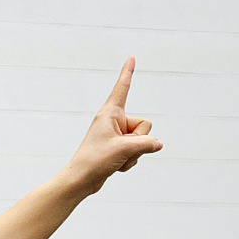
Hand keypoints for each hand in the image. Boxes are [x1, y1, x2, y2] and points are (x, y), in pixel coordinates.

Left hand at [64, 57, 161, 190]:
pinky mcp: (118, 147)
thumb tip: (158, 144)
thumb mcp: (125, 149)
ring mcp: (116, 135)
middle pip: (145, 125)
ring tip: (114, 159)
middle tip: (118, 150)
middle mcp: (113, 121)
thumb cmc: (95, 161)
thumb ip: (147, 144)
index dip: (127, 73)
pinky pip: (136, 152)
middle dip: (138, 141)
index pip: (122, 88)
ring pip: (143, 141)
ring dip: (133, 154)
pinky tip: (115, 166)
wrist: (80, 180)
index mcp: (109, 113)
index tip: (131, 57)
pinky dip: (129, 161)